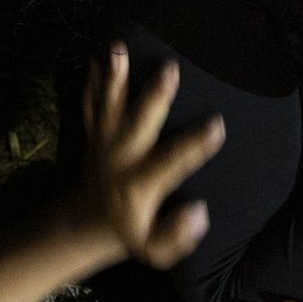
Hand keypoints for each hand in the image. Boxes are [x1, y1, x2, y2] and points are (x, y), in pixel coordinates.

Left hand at [68, 43, 224, 270]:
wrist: (85, 224)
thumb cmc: (130, 233)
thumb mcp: (154, 250)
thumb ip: (176, 234)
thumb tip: (200, 213)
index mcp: (140, 185)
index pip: (173, 161)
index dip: (196, 144)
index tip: (217, 125)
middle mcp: (122, 160)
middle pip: (138, 125)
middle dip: (154, 98)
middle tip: (170, 70)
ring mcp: (104, 144)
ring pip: (109, 108)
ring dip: (114, 79)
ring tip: (117, 51)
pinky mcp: (94, 134)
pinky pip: (91, 105)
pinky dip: (93, 82)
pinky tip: (97, 57)